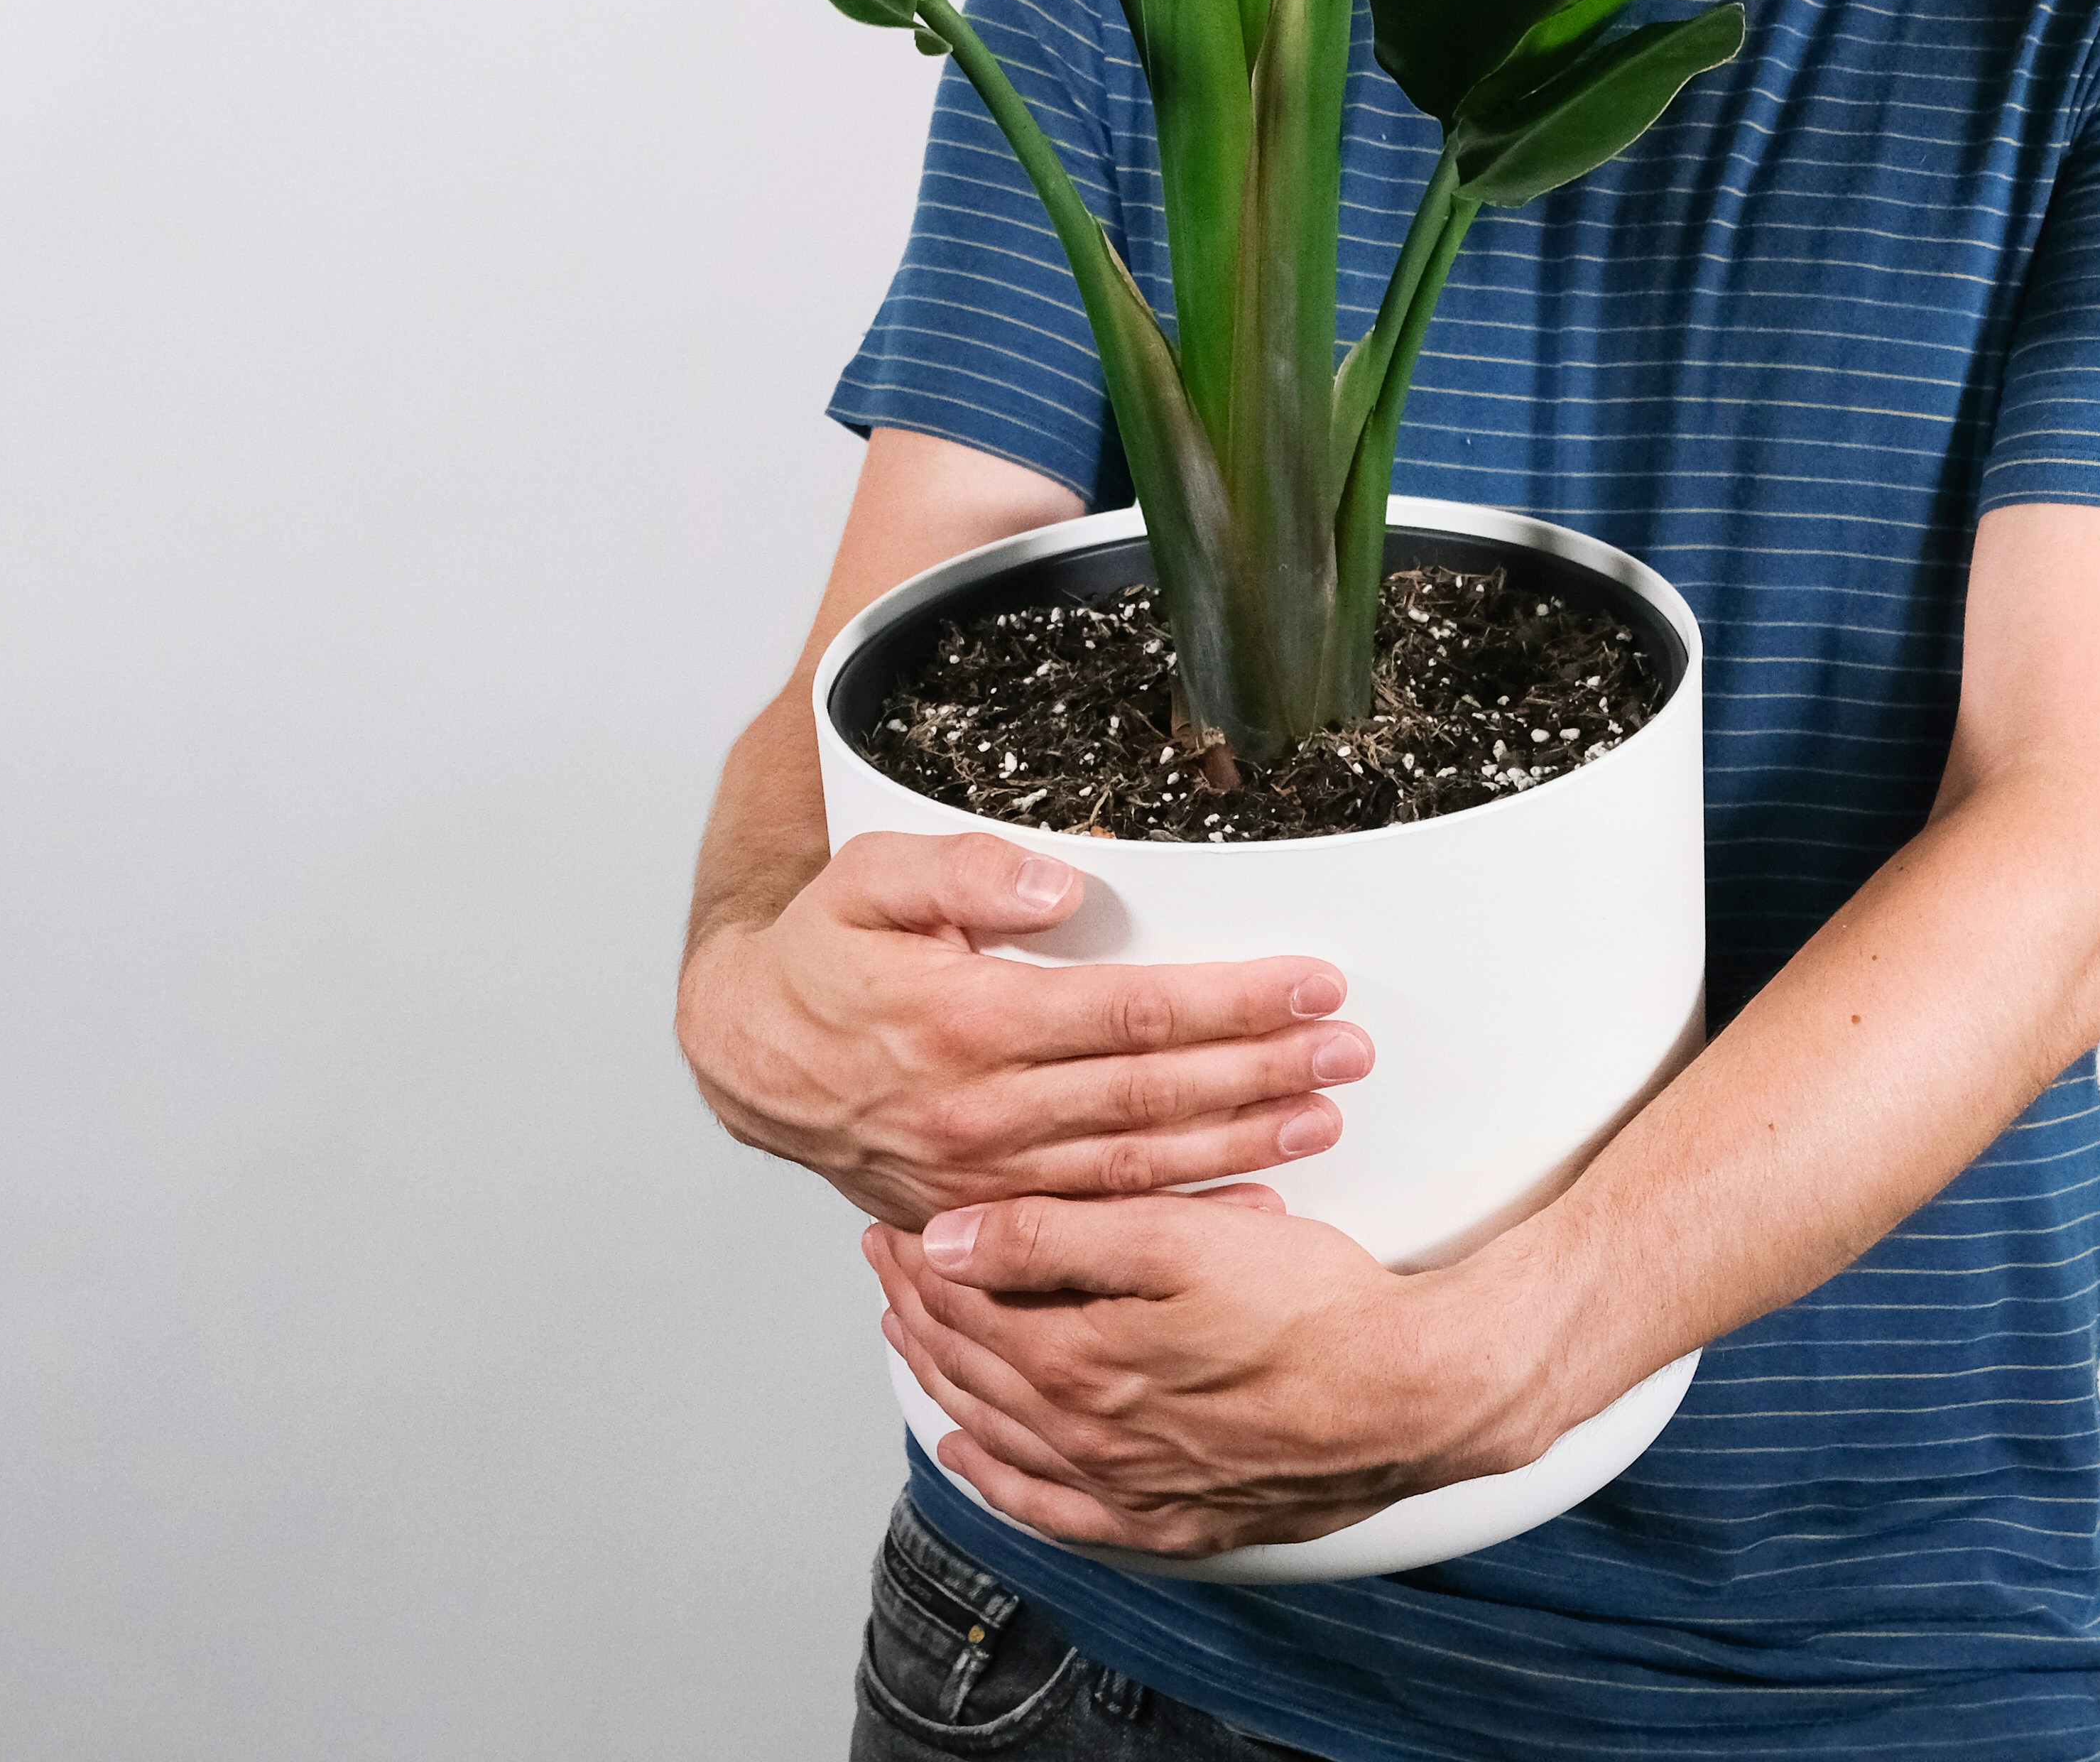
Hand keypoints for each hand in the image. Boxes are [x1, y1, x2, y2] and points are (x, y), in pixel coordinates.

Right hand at [676, 833, 1373, 1227]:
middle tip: (1348, 1050)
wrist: (751, 1057)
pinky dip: (1177, 1222)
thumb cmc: (822, 954)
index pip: (1133, 1013)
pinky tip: (1246, 1212)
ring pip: (1138, 1168)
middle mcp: (984, 1111)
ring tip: (1325, 1119)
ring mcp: (985, 1179)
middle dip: (1263, 1070)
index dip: (1230, 1000)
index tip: (1309, 982)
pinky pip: (1095, 1227)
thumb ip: (966, 872)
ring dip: (1240, 1144)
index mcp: (969, 1021)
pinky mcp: (983, 1216)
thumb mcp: (871, 876)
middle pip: (1154, 1095)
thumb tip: (1063, 887)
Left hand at [867, 1187, 1550, 1553]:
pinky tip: (976, 1464)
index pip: (967, 1308)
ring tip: (912, 1341)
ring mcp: (1129, 1488)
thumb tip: (949, 1238)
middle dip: (919, 1312)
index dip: (920, 1260)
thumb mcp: (1179, 1238)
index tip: (892, 1222)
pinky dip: (1001, 1485)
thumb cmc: (1312, 1306)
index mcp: (1083, 1364)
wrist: (1409, 1392)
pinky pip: (1055, 1512)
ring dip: (947, 1384)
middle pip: (973, 1372)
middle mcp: (1092, 1440)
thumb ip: (1055, 1236)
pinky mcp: (1171, 1518)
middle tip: (887, 1266)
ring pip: (1001, 1439)